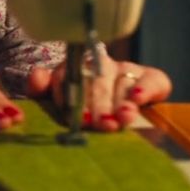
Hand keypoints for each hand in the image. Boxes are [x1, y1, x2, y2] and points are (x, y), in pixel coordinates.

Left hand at [25, 59, 171, 131]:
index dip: (68, 94)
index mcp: (74, 69)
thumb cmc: (77, 105)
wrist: (115, 110)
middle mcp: (101, 66)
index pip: (66, 75)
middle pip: (97, 83)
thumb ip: (42, 88)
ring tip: (123, 117)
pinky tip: (139, 99)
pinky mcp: (151, 77)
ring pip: (122, 83)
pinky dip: (147, 88)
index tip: (75, 115)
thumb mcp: (55, 98)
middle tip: (101, 123)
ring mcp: (126, 70)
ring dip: (122, 101)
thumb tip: (37, 76)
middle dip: (99, 105)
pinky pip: (153, 79)